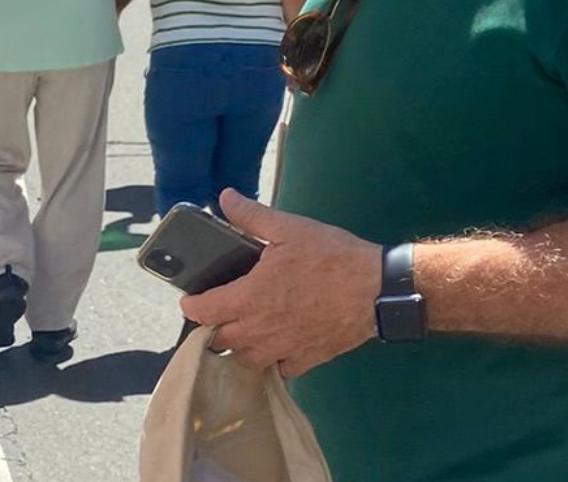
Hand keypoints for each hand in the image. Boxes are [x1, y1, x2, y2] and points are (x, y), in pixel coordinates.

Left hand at [179, 189, 380, 377]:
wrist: (377, 289)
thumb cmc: (330, 257)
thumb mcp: (288, 228)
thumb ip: (251, 215)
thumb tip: (224, 196)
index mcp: (248, 298)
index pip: (203, 312)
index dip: (191, 305)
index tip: (191, 298)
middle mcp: (260, 331)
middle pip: (220, 342)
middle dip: (214, 328)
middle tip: (220, 310)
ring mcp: (283, 349)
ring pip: (246, 360)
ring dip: (239, 347)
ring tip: (243, 329)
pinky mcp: (308, 359)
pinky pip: (280, 370)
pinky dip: (273, 361)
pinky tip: (277, 345)